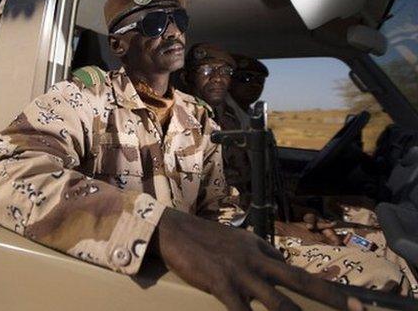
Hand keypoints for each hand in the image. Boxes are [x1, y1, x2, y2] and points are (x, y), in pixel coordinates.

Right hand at [155, 208, 361, 310]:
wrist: (174, 230)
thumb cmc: (204, 237)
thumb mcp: (238, 239)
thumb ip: (261, 251)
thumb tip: (279, 262)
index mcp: (262, 250)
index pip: (297, 272)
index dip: (325, 289)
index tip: (352, 303)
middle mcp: (258, 261)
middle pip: (301, 282)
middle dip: (332, 297)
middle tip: (358, 310)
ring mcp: (241, 273)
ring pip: (278, 304)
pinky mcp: (222, 284)